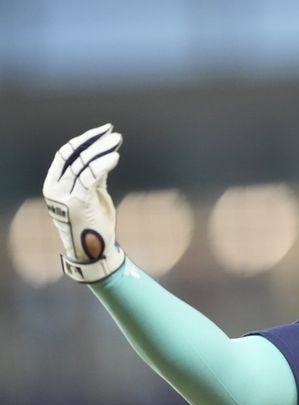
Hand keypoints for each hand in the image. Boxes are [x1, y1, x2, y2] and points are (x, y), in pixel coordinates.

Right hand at [42, 123, 124, 281]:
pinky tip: (115, 156)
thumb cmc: (94, 224)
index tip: (102, 131)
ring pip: (83, 163)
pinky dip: (103, 164)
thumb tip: (104, 155)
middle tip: (113, 132)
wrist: (94, 251)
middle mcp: (55, 188)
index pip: (65, 154)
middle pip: (74, 155)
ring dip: (101, 149)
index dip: (84, 140)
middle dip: (94, 141)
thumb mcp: (92, 196)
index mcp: (54, 185)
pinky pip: (91, 176)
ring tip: (117, 140)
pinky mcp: (79, 202)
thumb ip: (94, 177)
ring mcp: (65, 196)